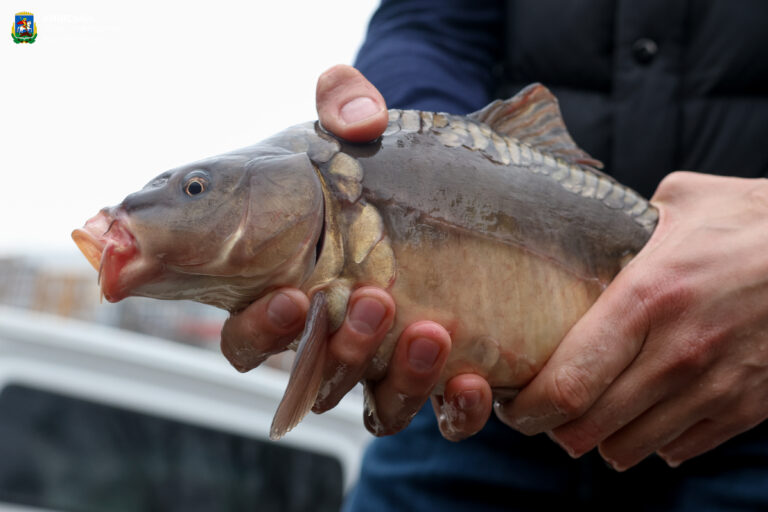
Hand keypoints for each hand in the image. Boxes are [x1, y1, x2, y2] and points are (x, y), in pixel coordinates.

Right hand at [221, 65, 492, 437]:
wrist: (445, 193)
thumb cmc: (376, 165)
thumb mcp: (357, 129)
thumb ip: (343, 104)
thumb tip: (354, 110)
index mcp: (287, 286)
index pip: (248, 332)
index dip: (260, 328)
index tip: (293, 296)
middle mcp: (331, 334)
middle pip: (310, 375)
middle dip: (337, 348)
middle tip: (375, 301)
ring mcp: (386, 360)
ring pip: (374, 403)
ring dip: (398, 378)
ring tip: (432, 331)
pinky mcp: (438, 372)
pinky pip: (441, 416)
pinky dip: (454, 409)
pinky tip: (472, 379)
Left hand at [495, 171, 767, 468]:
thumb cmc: (750, 221)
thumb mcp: (677, 204)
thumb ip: (618, 225)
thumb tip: (574, 228)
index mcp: (648, 297)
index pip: (569, 381)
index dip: (528, 407)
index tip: (511, 404)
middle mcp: (679, 351)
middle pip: (588, 426)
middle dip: (553, 427)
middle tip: (542, 411)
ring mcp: (716, 386)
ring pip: (629, 447)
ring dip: (600, 437)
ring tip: (590, 412)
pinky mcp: (748, 408)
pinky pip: (678, 449)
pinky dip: (651, 439)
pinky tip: (643, 412)